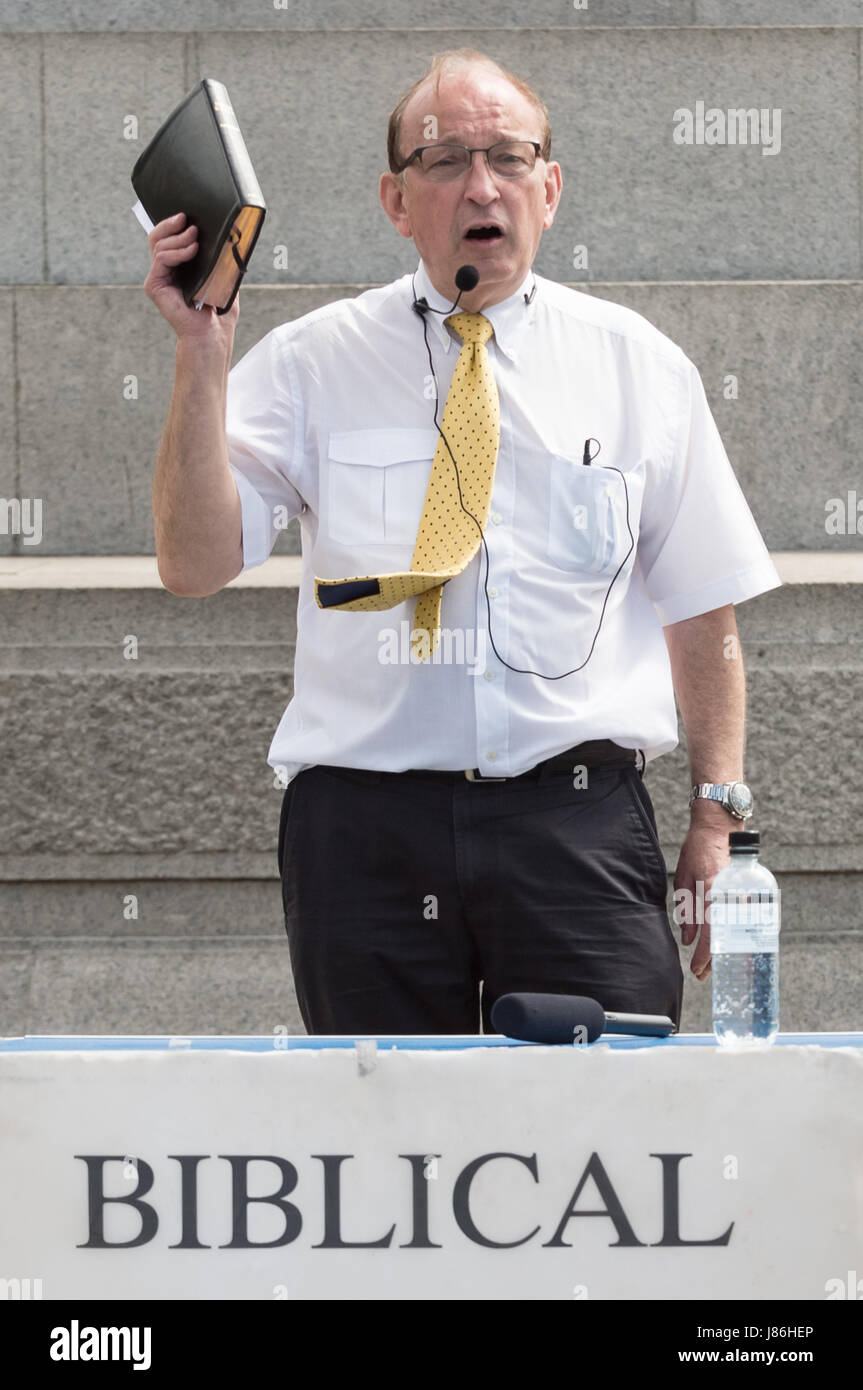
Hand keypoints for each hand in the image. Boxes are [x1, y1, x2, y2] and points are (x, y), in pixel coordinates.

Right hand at [144, 212, 239, 340]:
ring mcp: (158, 277)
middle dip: (171, 224)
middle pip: (158, 236)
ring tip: (195, 238)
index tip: (188, 214)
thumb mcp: (222, 274)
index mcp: (177, 265)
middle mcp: (164, 270)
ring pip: (159, 245)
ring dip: (178, 238)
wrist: (212, 333)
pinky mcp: (154, 286)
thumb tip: (228, 231)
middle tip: (188, 220)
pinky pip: (161, 259)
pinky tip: (192, 251)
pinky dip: (176, 252)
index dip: (173, 223)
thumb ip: (219, 255)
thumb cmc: (218, 308)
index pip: (168, 237)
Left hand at [672, 820, 732, 980]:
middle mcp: (731, 895)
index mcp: (712, 892)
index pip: (711, 932)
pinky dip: (737, 934)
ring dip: (727, 948)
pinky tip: (730, 944)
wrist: (718, 828)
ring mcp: (742, 893)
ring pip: (737, 930)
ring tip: (715, 965)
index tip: (696, 969)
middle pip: (726, 936)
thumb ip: (687, 911)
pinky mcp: (748, 891)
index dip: (705, 955)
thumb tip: (688, 940)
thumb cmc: (697, 850)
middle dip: (715, 958)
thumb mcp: (684, 880)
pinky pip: (743, 919)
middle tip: (703, 974)